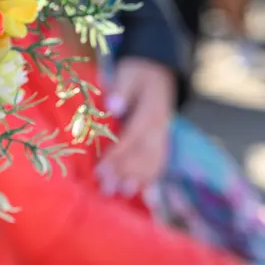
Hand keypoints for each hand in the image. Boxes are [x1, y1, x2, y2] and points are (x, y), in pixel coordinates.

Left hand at [95, 57, 175, 195]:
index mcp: (150, 112)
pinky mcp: (162, 141)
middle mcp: (159, 127)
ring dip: (138, 180)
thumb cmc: (137, 73)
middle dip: (125, 174)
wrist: (160, 70)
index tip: (100, 171)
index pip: (131, 138)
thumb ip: (121, 90)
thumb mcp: (129, 73)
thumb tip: (113, 106)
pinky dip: (152, 178)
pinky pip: (160, 162)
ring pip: (153, 161)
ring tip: (122, 194)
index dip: (117, 156)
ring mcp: (163, 135)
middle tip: (107, 190)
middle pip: (143, 155)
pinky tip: (143, 194)